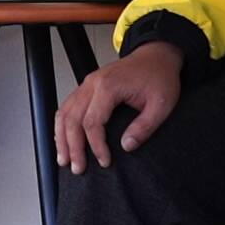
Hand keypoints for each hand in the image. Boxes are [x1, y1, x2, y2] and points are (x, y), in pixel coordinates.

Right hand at [54, 41, 183, 172]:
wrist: (157, 55)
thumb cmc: (159, 77)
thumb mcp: (161, 104)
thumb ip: (144, 127)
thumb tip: (126, 147)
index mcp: (108, 87)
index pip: (92, 122)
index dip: (96, 145)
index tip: (105, 161)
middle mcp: (92, 83)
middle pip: (72, 118)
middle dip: (72, 146)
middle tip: (77, 168)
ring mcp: (87, 83)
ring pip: (65, 112)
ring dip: (62, 137)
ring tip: (64, 159)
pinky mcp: (88, 86)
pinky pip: (68, 105)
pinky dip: (63, 124)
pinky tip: (63, 138)